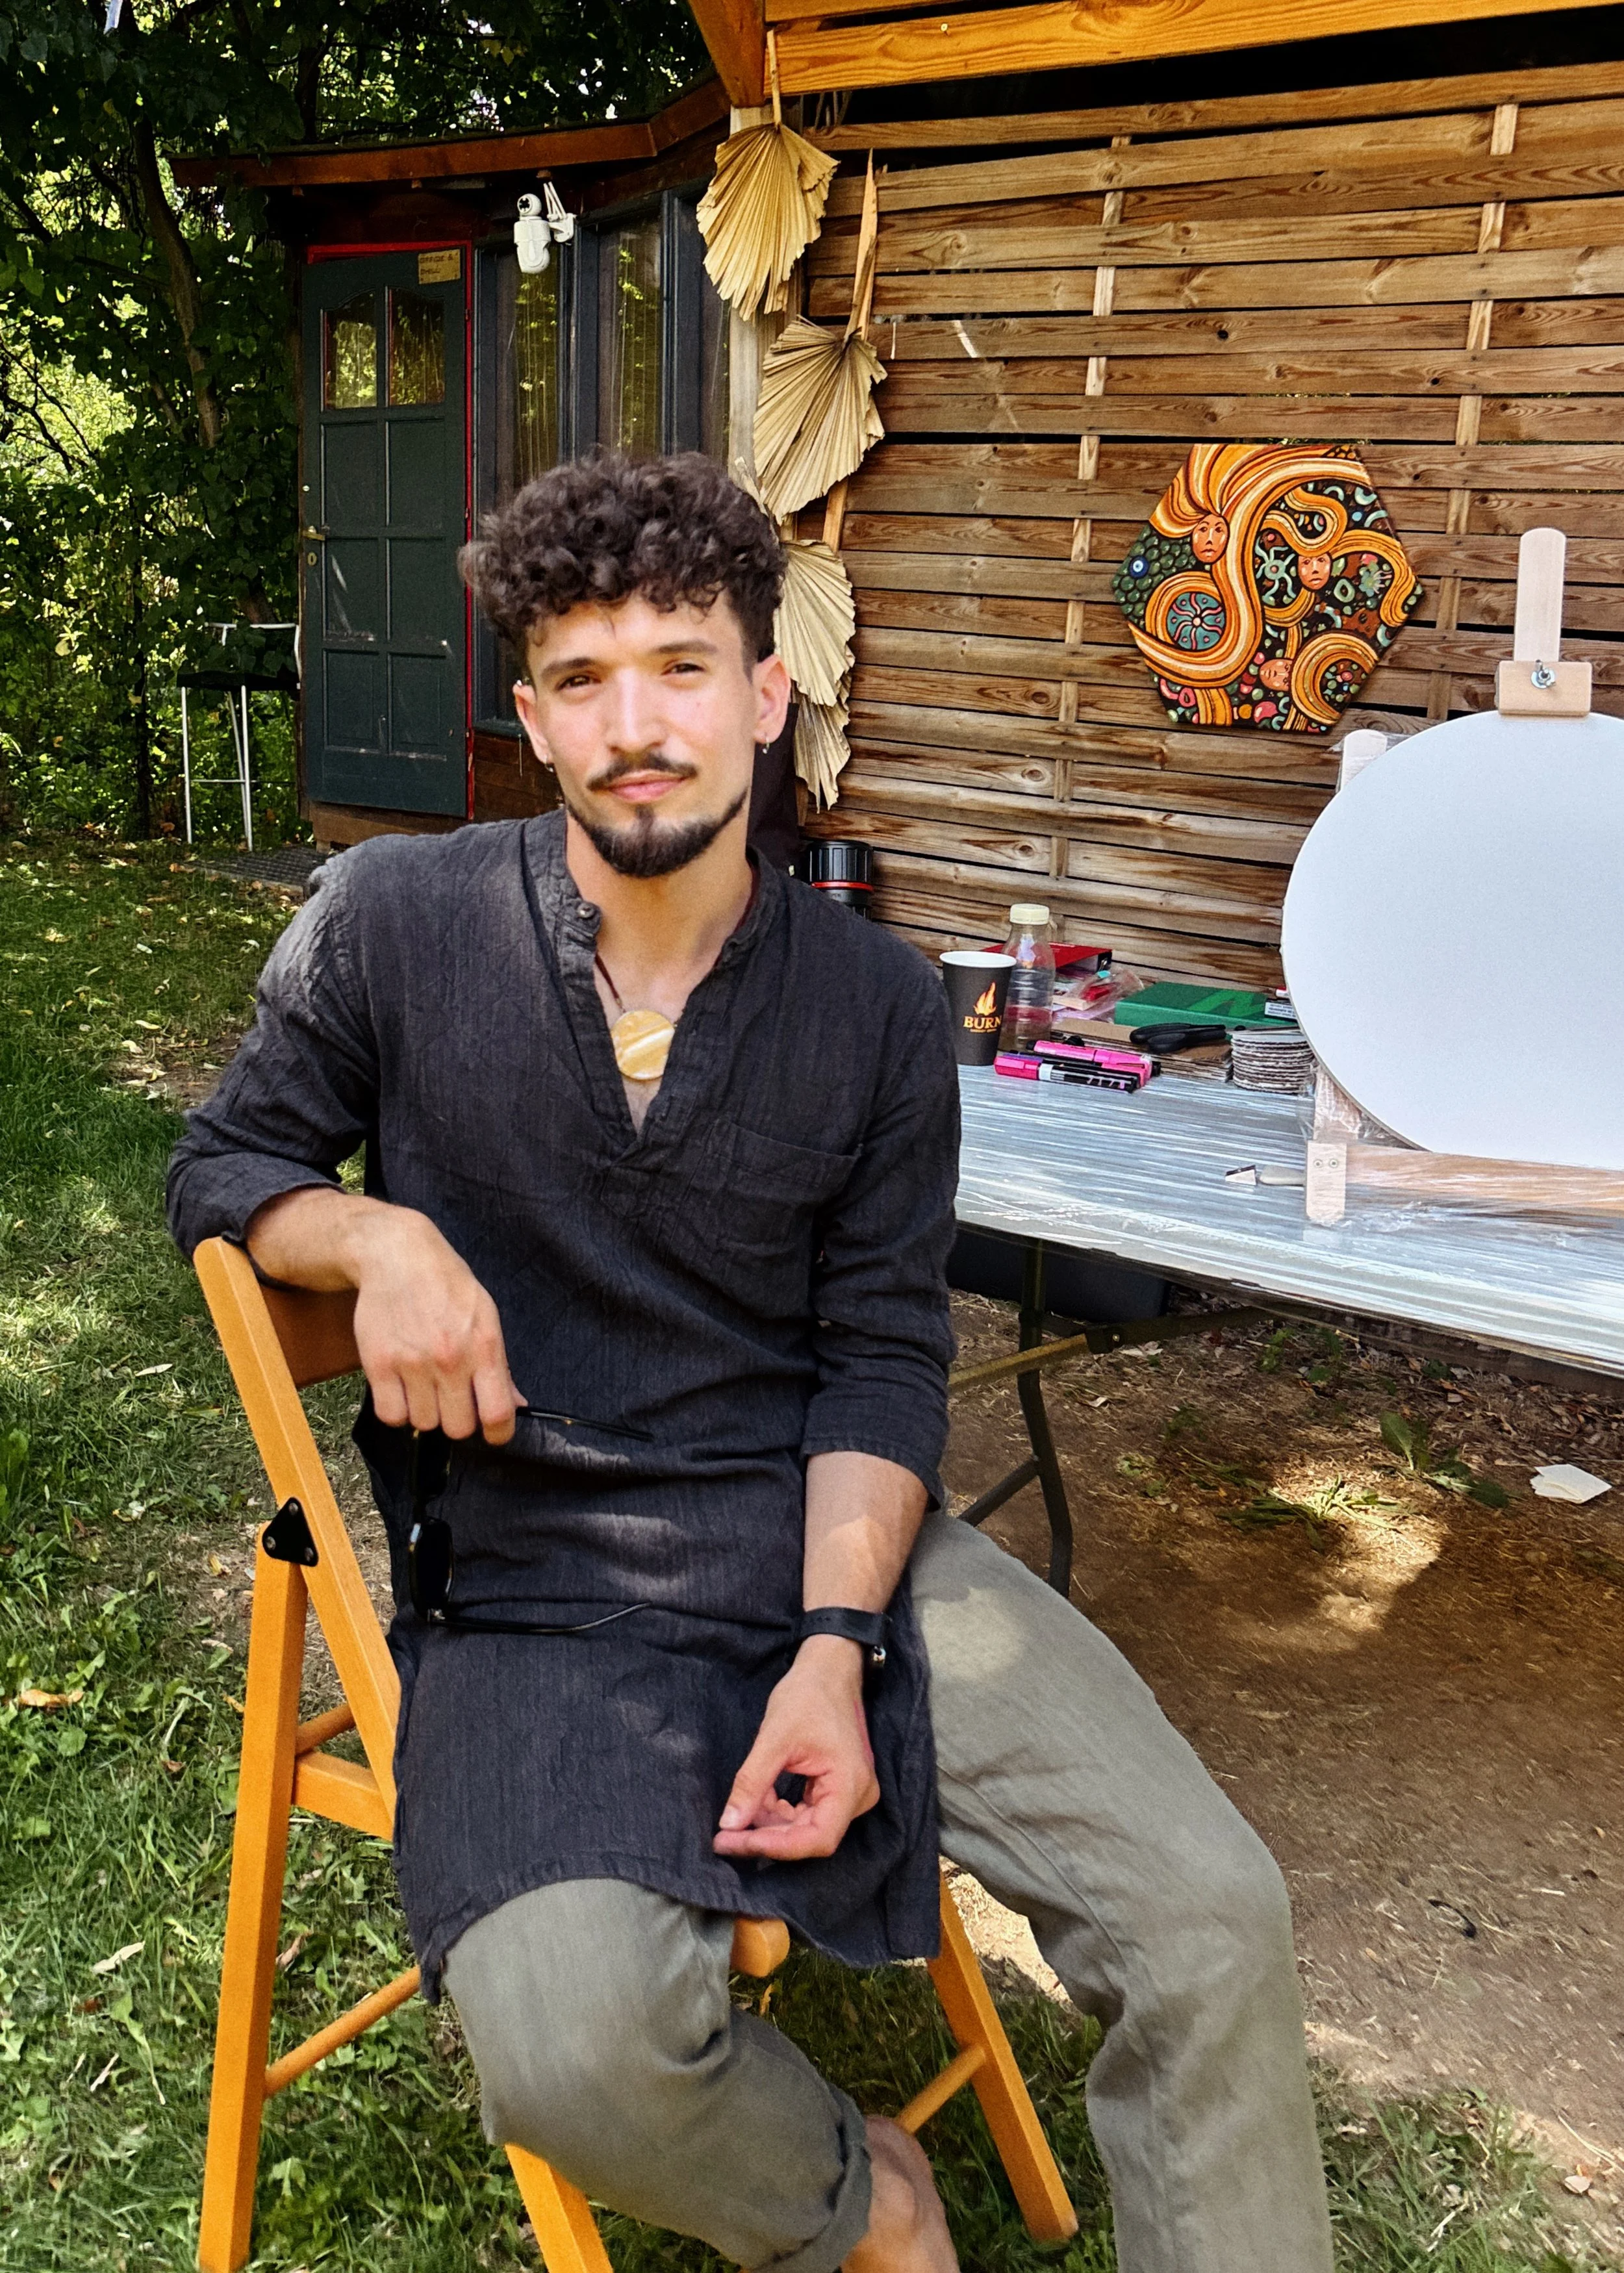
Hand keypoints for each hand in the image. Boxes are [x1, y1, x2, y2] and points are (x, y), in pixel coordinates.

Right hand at [345, 1204, 522, 1443]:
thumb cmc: (446, 1284)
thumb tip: (517, 1405)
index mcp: (484, 1346)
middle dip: (457, 1419)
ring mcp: (412, 1363)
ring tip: (424, 1384)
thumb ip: (499, 1365)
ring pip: (423, 1423)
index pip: (497, 1414)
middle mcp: (450, 1358)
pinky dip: (396, 1409)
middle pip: (457, 1427)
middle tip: (451, 1399)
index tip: (493, 1433)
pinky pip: (391, 1415)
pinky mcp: (378, 1364)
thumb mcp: (485, 1315)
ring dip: (425, 1411)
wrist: (396, 1255)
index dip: (497, 1434)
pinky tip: (402, 1388)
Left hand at [713, 1637, 879, 1861]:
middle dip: (766, 1837)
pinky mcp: (838, 1787)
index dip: (775, 1847)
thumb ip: (752, 1783)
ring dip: (770, 1823)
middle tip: (724, 1836)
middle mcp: (857, 1796)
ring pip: (805, 1827)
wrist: (828, 1669)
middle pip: (810, 1836)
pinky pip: (807, 1812)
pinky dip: (779, 1810)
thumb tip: (728, 1824)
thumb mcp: (774, 1737)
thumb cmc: (807, 1695)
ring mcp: (850, 1793)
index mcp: (850, 1784)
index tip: (735, 1842)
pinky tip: (758, 1800)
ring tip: (737, 1814)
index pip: (816, 1838)